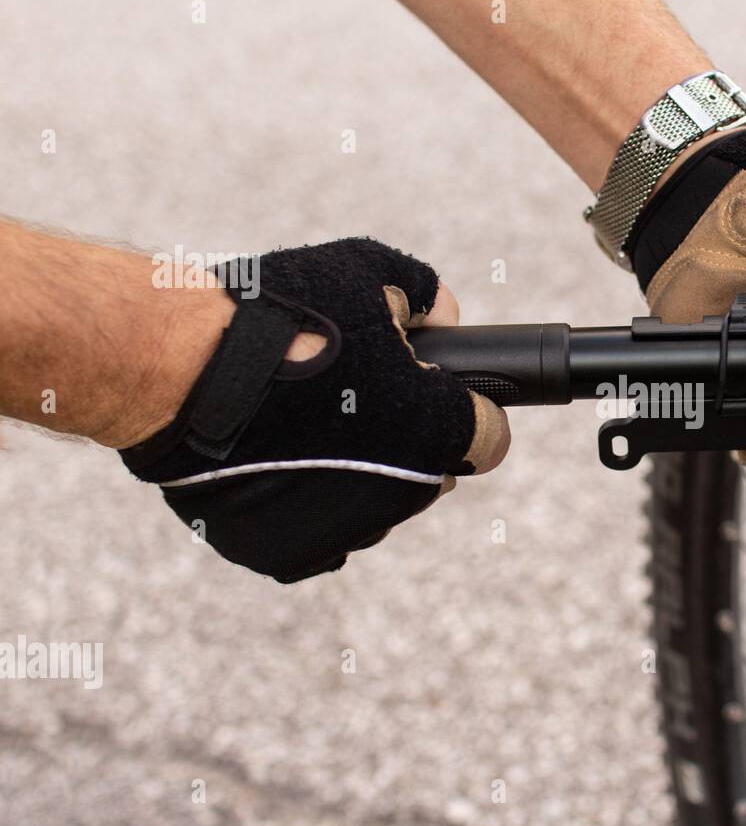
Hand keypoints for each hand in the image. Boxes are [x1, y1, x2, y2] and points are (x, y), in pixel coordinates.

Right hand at [119, 238, 508, 582]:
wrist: (177, 371)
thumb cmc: (278, 317)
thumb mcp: (368, 271)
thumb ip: (423, 293)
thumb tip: (444, 314)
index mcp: (437, 430)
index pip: (488, 438)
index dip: (469, 412)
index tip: (441, 396)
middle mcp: (403, 494)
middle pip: (429, 475)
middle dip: (407, 439)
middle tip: (353, 398)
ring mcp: (346, 530)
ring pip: (373, 506)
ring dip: (357, 472)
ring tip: (303, 422)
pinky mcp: (289, 554)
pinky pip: (318, 532)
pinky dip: (305, 502)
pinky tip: (278, 458)